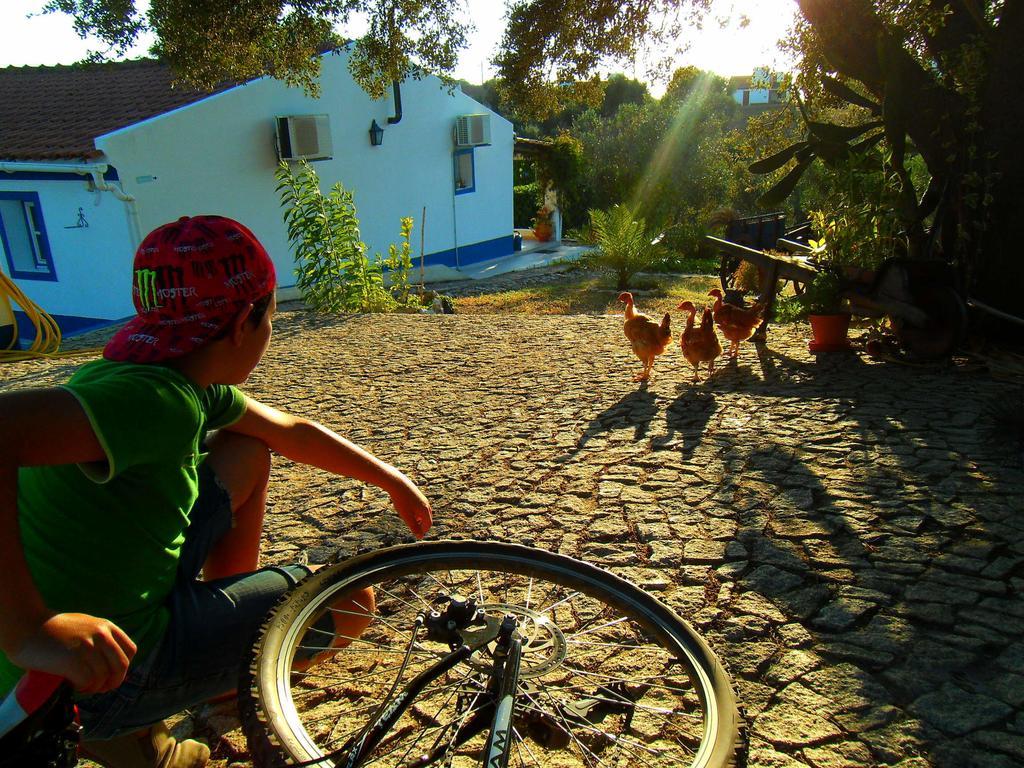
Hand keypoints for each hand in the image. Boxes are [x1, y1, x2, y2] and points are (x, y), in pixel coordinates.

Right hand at [8, 613, 136, 693]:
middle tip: (98, 689)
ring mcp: (88, 646)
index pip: (131, 651)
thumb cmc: (52, 631)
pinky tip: (72, 685)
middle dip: (112, 683)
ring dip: (94, 687)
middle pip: (121, 667)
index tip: (110, 676)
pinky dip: (82, 688)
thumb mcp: (84, 626)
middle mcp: (101, 634)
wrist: (26, 627)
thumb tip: (110, 665)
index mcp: (106, 626)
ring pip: (104, 677)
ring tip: (81, 686)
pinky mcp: (73, 659)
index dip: (123, 668)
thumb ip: (99, 639)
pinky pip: (88, 681)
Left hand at [390, 480, 431, 538]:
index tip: (416, 534)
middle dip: (422, 525)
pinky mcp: (417, 494)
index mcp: (425, 510)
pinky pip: (420, 506)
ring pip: (424, 512)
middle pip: (428, 518)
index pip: (428, 524)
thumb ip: (414, 527)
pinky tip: (408, 511)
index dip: (423, 531)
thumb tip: (420, 537)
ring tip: (411, 521)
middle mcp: (426, 504)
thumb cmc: (401, 501)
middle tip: (414, 529)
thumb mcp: (407, 516)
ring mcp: (422, 499)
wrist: (398, 483)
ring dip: (420, 518)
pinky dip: (417, 512)